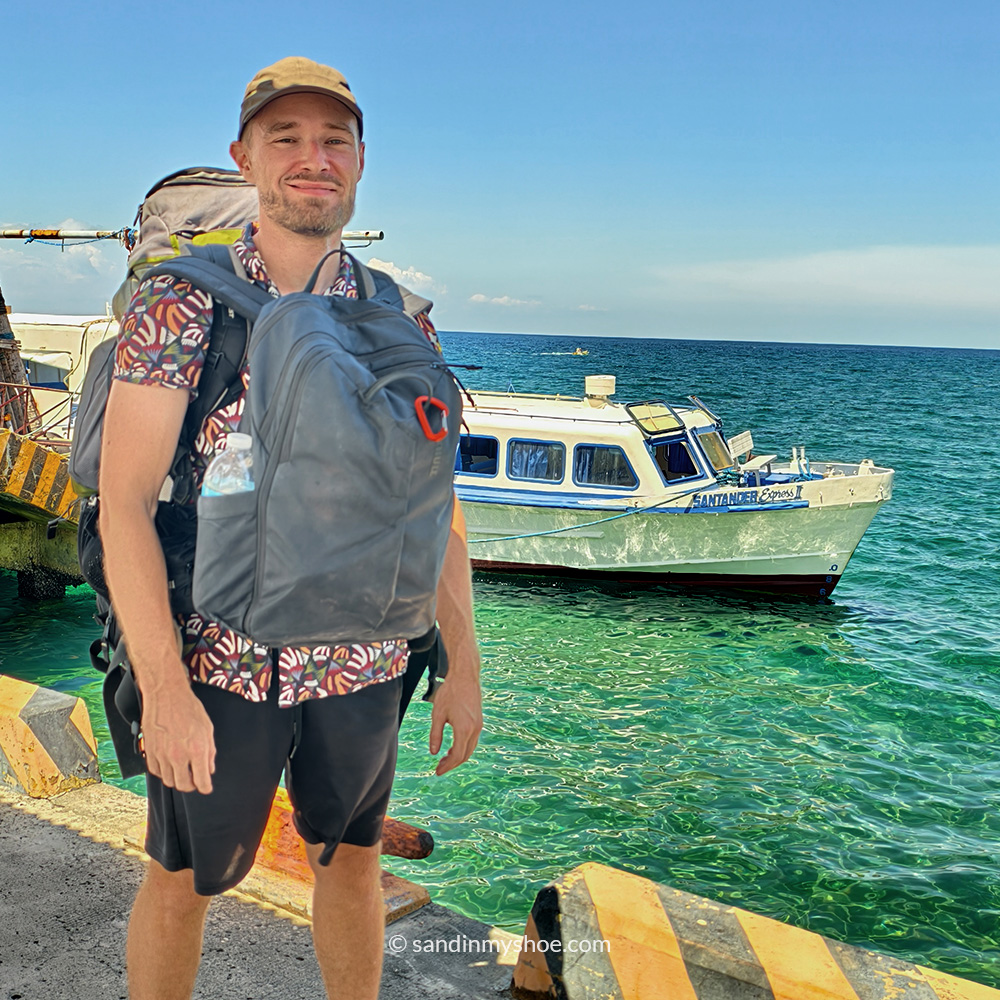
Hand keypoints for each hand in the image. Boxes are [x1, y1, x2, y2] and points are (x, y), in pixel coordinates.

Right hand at [139, 678, 216, 793]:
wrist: (166, 695)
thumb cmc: (188, 708)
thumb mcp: (208, 728)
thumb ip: (210, 752)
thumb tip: (209, 769)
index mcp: (196, 750)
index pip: (202, 781)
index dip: (205, 787)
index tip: (206, 787)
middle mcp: (178, 755)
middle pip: (184, 786)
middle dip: (192, 785)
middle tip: (195, 779)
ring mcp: (162, 755)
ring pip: (169, 781)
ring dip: (177, 779)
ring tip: (183, 770)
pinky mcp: (149, 752)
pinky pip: (156, 772)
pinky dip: (164, 772)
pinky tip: (170, 764)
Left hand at [428, 651, 481, 775]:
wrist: (465, 676)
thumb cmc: (449, 693)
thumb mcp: (437, 714)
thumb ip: (435, 735)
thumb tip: (433, 752)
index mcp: (464, 729)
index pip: (457, 756)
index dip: (447, 766)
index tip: (437, 771)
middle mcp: (475, 729)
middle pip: (465, 755)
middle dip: (452, 764)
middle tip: (439, 768)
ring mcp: (479, 725)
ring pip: (470, 748)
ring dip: (458, 756)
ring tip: (444, 759)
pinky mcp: (479, 721)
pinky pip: (472, 740)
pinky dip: (463, 748)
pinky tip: (453, 747)